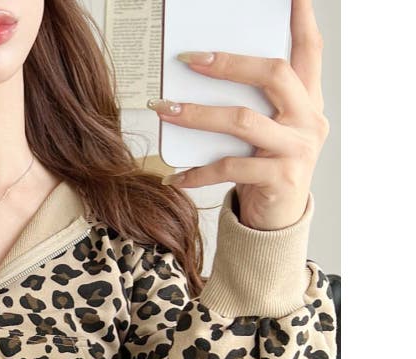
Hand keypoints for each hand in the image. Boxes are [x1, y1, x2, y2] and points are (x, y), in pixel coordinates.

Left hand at [148, 0, 328, 230]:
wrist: (278, 222)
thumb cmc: (266, 168)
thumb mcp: (268, 132)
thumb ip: (253, 104)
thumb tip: (206, 71)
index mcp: (309, 100)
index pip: (310, 50)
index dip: (301, 19)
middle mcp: (309, 119)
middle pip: (273, 74)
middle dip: (229, 63)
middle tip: (190, 58)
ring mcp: (297, 148)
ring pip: (243, 120)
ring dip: (198, 114)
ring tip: (165, 110)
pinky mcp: (279, 178)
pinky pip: (230, 167)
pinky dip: (198, 172)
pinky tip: (174, 176)